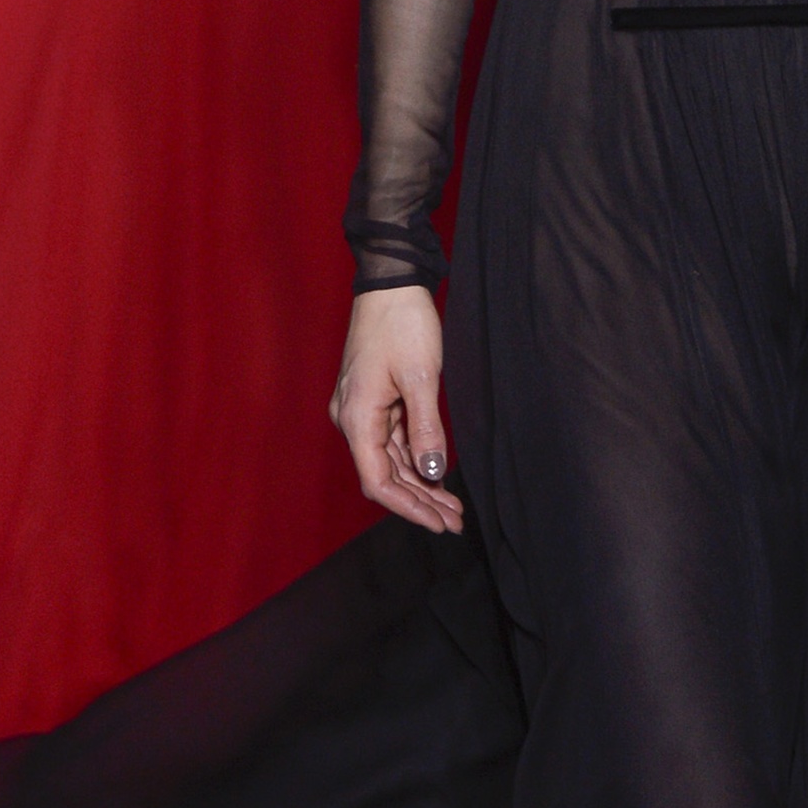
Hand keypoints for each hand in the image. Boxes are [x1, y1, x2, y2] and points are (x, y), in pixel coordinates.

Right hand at [330, 287, 462, 531]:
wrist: (391, 283)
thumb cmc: (402, 324)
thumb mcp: (420, 377)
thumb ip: (426, 429)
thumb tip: (432, 472)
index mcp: (357, 417)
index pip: (378, 481)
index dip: (408, 507)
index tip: (438, 523)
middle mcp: (353, 419)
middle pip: (385, 476)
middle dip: (420, 501)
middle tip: (454, 522)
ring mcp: (362, 411)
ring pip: (391, 462)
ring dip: (421, 485)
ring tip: (452, 507)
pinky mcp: (375, 401)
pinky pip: (394, 442)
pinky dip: (416, 461)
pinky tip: (438, 476)